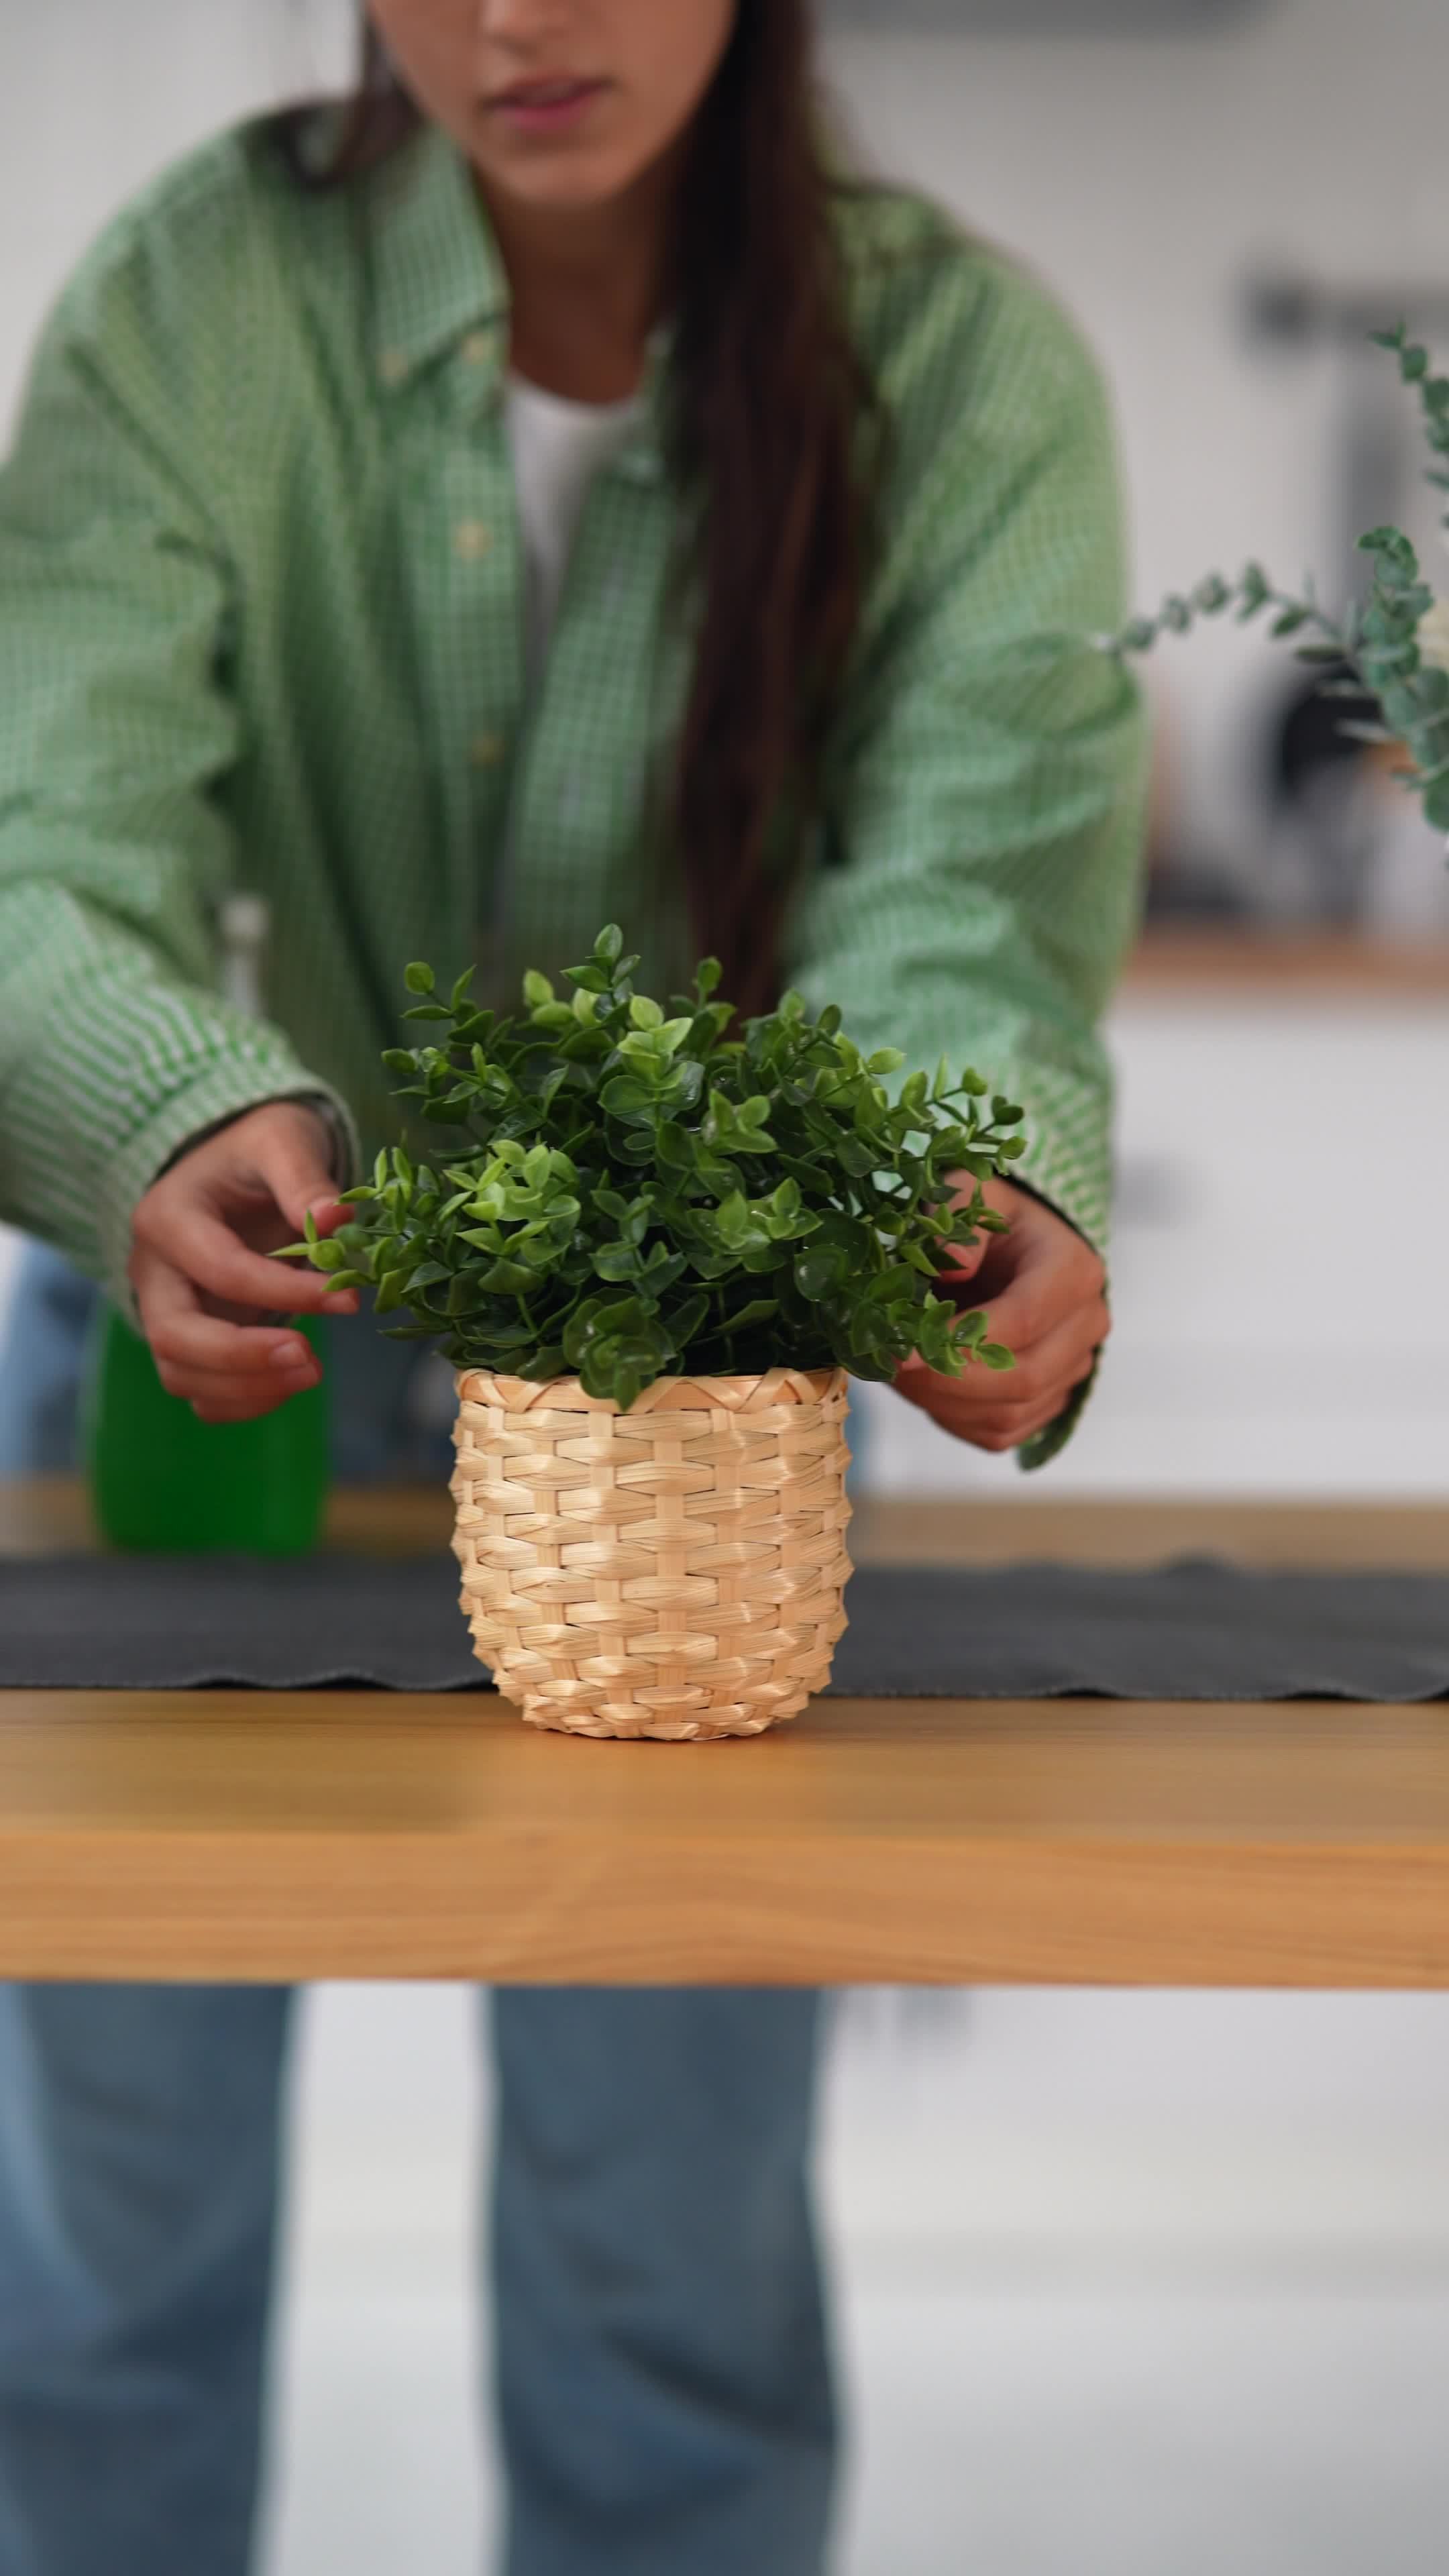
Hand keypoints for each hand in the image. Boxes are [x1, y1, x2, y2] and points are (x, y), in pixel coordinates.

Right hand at [129, 1103, 358, 1423]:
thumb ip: (304, 1177)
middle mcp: (153, 1270)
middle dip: (244, 1357)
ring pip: (180, 1373)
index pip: (222, 1270)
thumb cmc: (258, 1150)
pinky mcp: (185, 1339)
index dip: (285, 1291)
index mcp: (168, 1216)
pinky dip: (241, 1401)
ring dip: (246, 1387)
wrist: (235, 1167)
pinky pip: (198, 1389)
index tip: (347, 1299)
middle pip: (174, 1334)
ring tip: (312, 1372)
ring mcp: (164, 1310)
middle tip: (311, 1360)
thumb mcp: (282, 1140)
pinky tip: (291, 1382)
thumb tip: (336, 1218)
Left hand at [893, 1176, 1107, 1454]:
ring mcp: (1075, 1368)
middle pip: (1022, 1376)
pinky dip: (954, 1419)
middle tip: (891, 1365)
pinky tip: (927, 1388)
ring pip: (1010, 1412)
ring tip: (901, 1372)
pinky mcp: (1051, 1401)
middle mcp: (1088, 1324)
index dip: (959, 1340)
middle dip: (948, 1379)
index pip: (1023, 1320)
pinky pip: (1002, 1432)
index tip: (900, 1348)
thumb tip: (955, 1263)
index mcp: (1074, 1270)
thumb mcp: (969, 1196)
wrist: (1014, 1252)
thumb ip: (958, 1218)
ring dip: (943, 1402)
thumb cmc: (987, 1222)